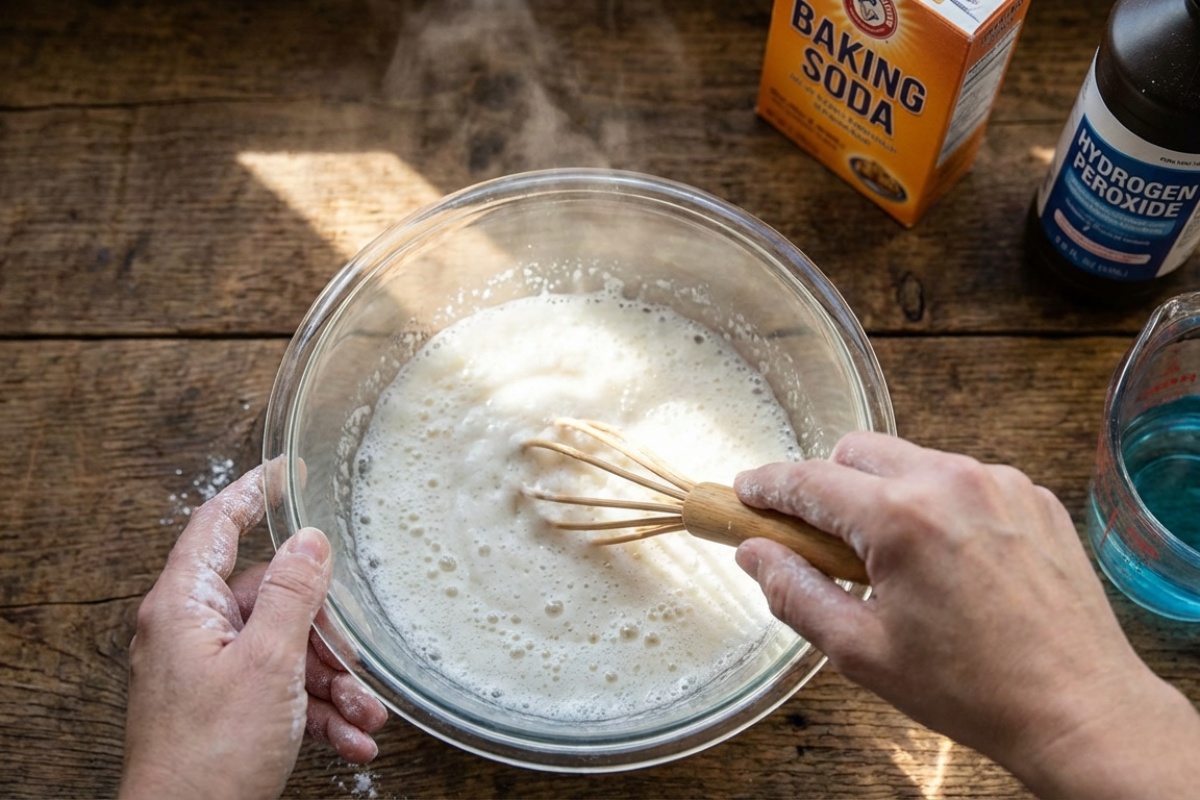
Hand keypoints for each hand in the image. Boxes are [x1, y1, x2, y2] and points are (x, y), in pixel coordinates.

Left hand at [121, 464, 386, 799]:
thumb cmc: (210, 756)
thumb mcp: (267, 664)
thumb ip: (291, 593)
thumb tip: (309, 539)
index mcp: (186, 606)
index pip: (217, 523)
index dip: (255, 490)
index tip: (290, 469)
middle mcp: (193, 631)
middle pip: (271, 599)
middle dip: (324, 635)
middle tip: (355, 659)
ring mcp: (208, 670)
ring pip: (285, 650)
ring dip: (330, 682)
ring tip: (361, 713)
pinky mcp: (224, 706)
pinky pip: (280, 690)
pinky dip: (316, 710)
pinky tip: (350, 735)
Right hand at [734, 432, 1199, 798]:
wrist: (1077, 706)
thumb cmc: (973, 688)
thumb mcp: (861, 651)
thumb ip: (794, 593)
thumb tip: (755, 554)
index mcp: (901, 518)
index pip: (808, 481)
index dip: (767, 486)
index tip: (746, 493)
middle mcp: (950, 481)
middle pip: (855, 451)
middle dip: (827, 485)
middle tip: (823, 539)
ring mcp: (998, 483)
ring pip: (910, 460)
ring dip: (884, 493)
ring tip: (895, 560)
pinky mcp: (1031, 494)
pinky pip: (961, 477)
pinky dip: (938, 503)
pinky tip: (947, 559)